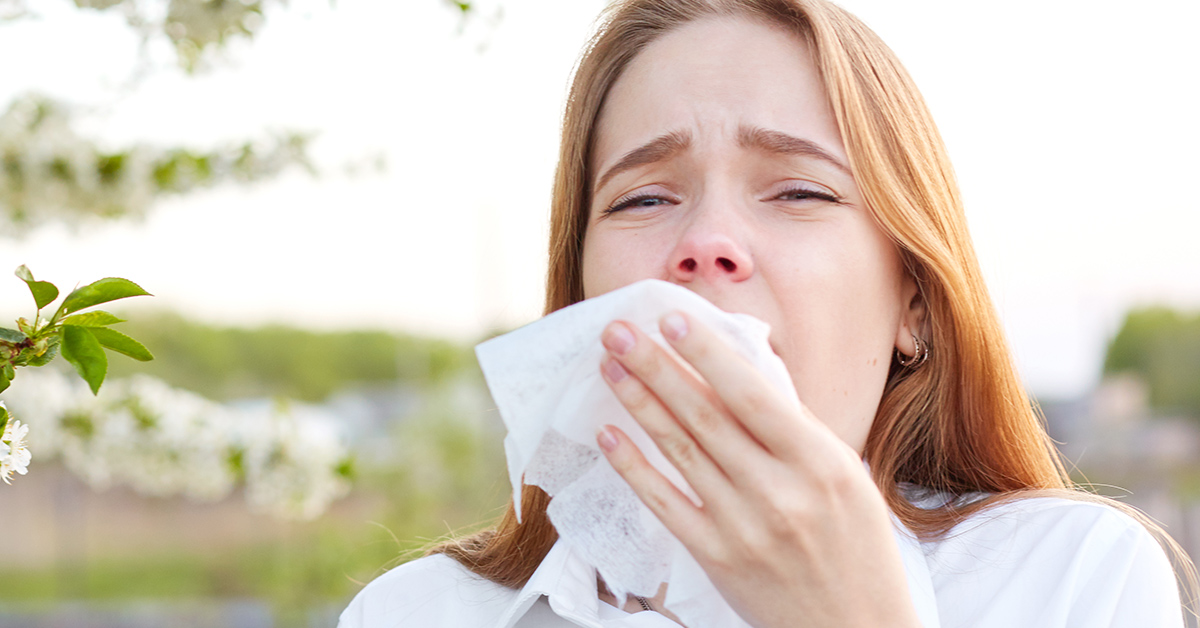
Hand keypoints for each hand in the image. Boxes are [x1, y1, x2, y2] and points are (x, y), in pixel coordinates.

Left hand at [595, 311, 920, 627]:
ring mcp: (744, 527)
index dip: (707, 354)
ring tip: (610, 366)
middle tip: (619, 330)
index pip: (752, 395)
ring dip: (640, 404)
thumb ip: (794, 429)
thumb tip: (738, 372)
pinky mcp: (717, 558)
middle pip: (705, 416)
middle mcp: (780, 492)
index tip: (671, 319)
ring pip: (679, 452)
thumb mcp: (846, 477)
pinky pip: (665, 504)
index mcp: (820, 463)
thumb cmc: (856, 547)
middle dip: (657, 366)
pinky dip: (634, 468)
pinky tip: (609, 435)